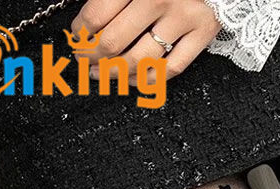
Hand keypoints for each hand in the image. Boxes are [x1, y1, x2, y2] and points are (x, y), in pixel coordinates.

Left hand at [72, 0, 222, 83]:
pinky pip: (171, 69)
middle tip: (85, 61)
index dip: (81, 33)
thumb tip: (85, 28)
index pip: (96, 16)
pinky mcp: (203, 34)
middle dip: (92, 57)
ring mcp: (182, 18)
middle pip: (114, 42)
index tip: (77, 39)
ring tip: (102, 74)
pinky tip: (133, 80)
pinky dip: (148, 80)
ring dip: (115, 74)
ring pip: (140, 61)